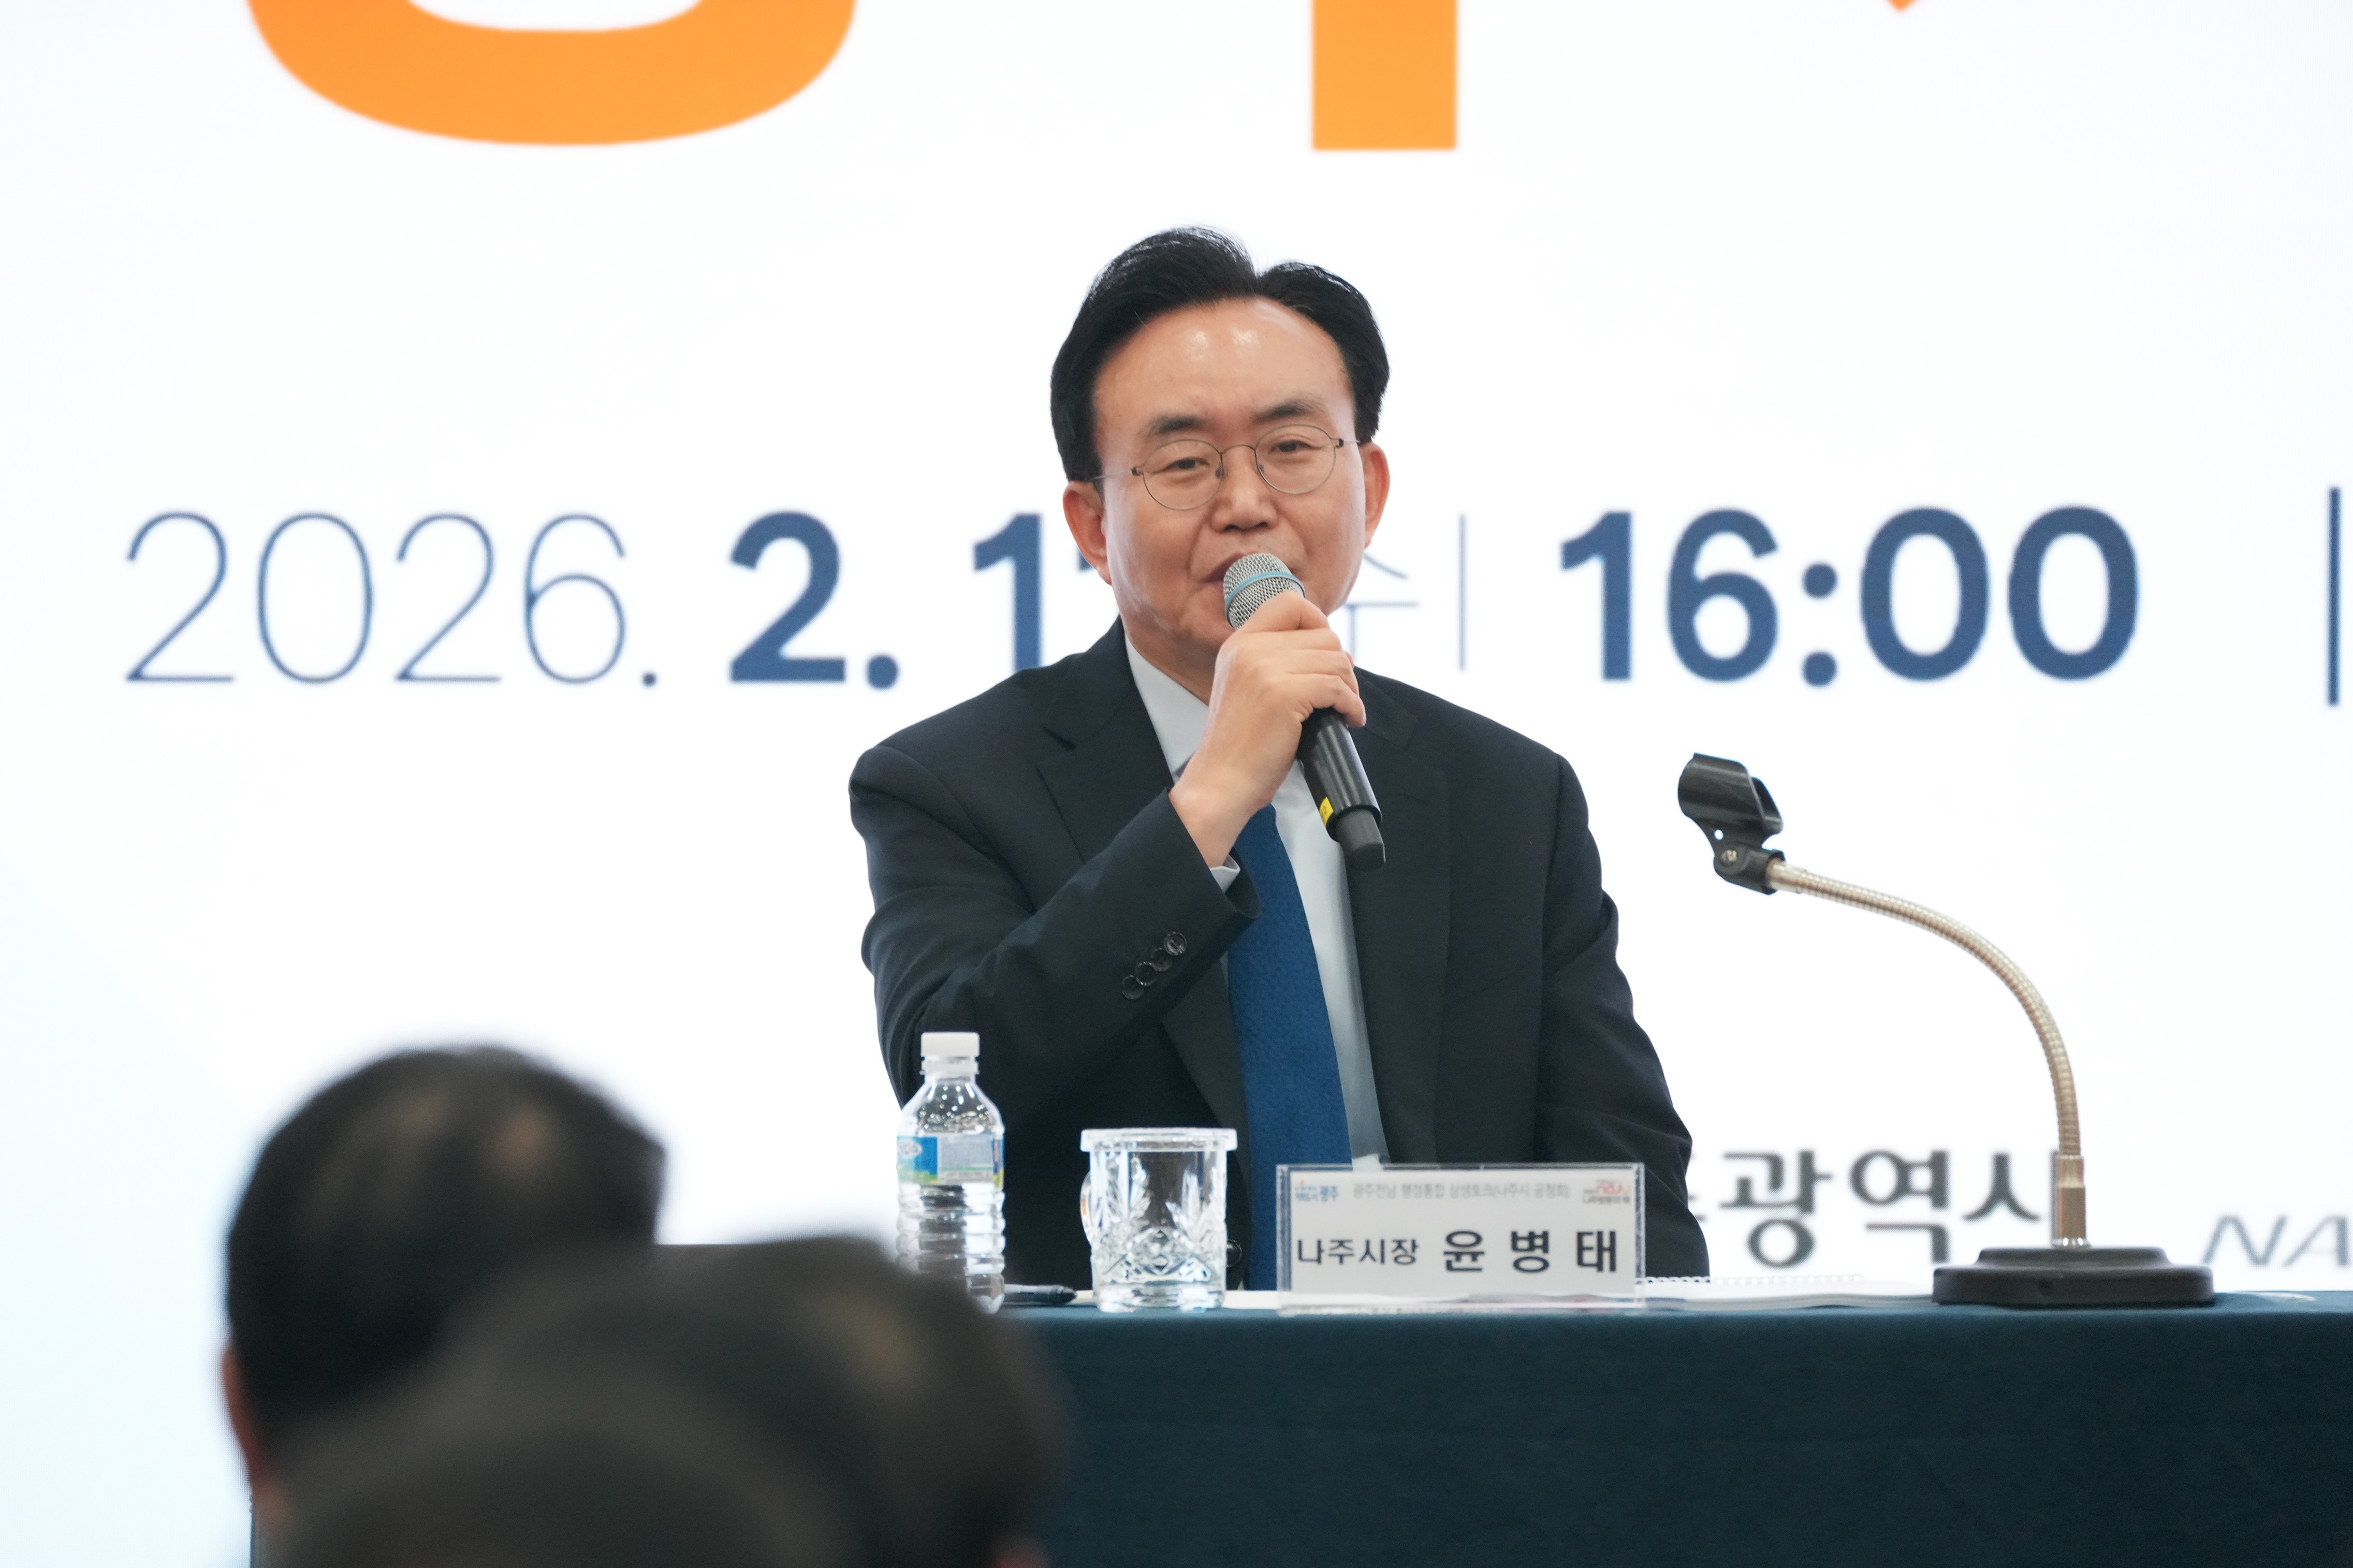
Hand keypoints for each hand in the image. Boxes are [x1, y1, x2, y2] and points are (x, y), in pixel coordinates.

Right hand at [1168, 592, 1362, 868]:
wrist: (1221, 783)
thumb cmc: (1240, 745)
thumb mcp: (1246, 687)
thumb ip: (1275, 661)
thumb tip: (1332, 651)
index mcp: (1239, 643)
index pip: (1290, 602)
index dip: (1318, 623)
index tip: (1324, 657)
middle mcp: (1249, 649)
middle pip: (1323, 635)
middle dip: (1340, 665)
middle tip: (1338, 695)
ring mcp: (1265, 669)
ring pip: (1336, 659)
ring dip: (1349, 688)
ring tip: (1341, 710)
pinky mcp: (1283, 694)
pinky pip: (1338, 687)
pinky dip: (1351, 706)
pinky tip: (1346, 721)